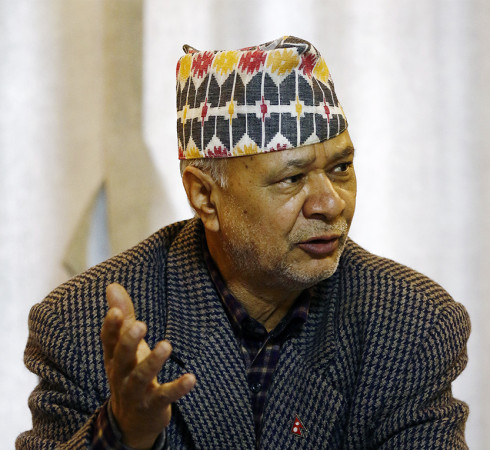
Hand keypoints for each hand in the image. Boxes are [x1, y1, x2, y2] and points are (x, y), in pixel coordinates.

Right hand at [101, 283, 195, 448]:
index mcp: (114, 358)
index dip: (111, 327)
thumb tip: (112, 285)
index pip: (108, 341)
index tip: (115, 312)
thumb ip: (124, 316)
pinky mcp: (153, 405)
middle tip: (140, 325)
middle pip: (121, 359)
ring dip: (153, 362)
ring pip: (141, 377)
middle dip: (129, 343)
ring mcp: (136, 392)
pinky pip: (164, 396)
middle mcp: (121, 375)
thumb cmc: (130, 371)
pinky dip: (177, 388)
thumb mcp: (125, 345)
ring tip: (166, 345)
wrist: (131, 420)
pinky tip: (191, 378)